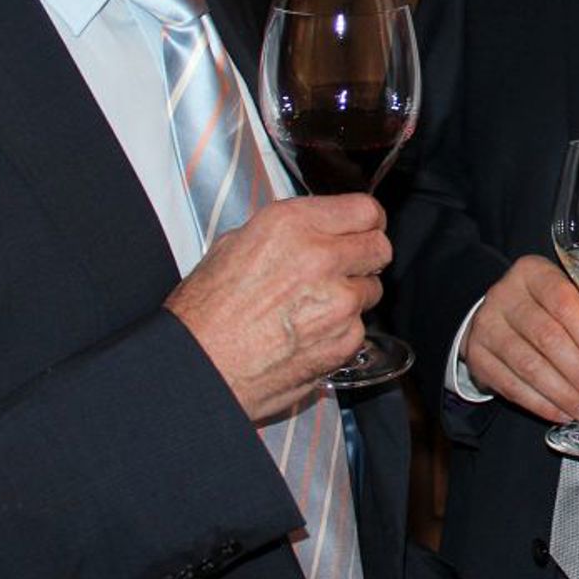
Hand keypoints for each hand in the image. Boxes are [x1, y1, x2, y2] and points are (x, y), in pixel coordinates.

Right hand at [167, 194, 389, 420]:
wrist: (199, 368)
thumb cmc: (205, 312)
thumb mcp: (234, 245)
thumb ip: (287, 232)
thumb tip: (315, 230)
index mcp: (292, 224)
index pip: (365, 209)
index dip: (366, 221)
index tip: (364, 229)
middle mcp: (322, 256)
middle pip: (379, 246)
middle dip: (365, 256)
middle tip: (344, 268)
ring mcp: (339, 300)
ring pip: (372, 289)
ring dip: (352, 296)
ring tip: (313, 308)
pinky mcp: (346, 339)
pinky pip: (360, 327)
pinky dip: (342, 331)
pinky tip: (308, 335)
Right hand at [461, 254, 578, 422]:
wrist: (497, 315)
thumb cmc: (541, 307)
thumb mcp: (568, 302)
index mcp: (532, 273)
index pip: (562, 301)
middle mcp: (505, 295)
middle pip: (546, 337)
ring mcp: (486, 326)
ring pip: (528, 366)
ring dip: (563, 393)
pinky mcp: (477, 356)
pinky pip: (511, 386)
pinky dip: (541, 403)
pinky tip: (561, 411)